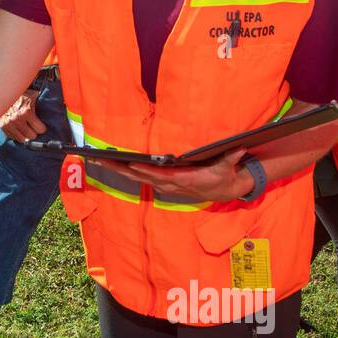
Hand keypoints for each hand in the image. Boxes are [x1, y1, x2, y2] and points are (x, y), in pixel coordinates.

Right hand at [0, 90, 45, 140]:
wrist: (5, 92)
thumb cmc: (22, 94)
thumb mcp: (34, 95)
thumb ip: (44, 101)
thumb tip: (61, 105)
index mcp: (26, 112)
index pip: (40, 130)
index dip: (42, 127)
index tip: (42, 125)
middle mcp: (17, 119)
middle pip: (32, 136)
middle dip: (34, 131)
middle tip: (34, 126)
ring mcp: (8, 124)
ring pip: (22, 139)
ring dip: (26, 134)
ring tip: (27, 128)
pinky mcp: (3, 126)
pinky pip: (14, 137)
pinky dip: (17, 134)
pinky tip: (19, 127)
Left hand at [101, 149, 252, 203]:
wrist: (224, 190)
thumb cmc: (222, 176)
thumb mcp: (227, 168)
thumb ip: (231, 158)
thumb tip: (238, 147)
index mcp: (181, 179)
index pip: (159, 174)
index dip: (144, 169)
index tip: (129, 163)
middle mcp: (168, 183)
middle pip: (140, 176)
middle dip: (119, 168)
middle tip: (100, 160)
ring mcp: (163, 184)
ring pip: (136, 177)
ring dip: (117, 170)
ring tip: (99, 160)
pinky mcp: (161, 183)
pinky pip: (139, 178)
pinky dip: (125, 171)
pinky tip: (112, 164)